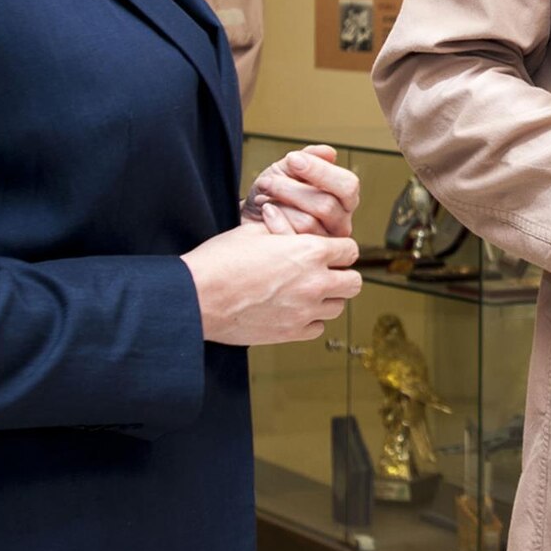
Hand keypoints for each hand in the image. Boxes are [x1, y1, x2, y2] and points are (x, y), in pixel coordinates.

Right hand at [184, 219, 361, 346]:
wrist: (197, 297)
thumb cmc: (221, 261)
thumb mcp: (255, 231)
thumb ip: (284, 227)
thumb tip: (290, 218)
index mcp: (310, 252)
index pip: (350, 250)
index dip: (340, 249)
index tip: (330, 251)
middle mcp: (315, 282)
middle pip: (353, 282)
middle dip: (342, 275)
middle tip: (325, 272)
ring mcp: (305, 311)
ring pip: (338, 306)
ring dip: (328, 298)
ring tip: (306, 291)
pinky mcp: (291, 333)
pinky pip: (317, 327)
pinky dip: (311, 319)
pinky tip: (294, 309)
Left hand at [243, 145, 359, 237]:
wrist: (249, 220)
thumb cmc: (271, 194)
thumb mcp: (286, 170)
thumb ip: (307, 158)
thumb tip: (329, 152)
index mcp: (343, 198)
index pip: (348, 185)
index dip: (321, 171)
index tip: (293, 159)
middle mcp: (340, 222)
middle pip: (327, 205)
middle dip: (292, 190)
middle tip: (268, 181)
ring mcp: (324, 243)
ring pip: (308, 222)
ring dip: (279, 205)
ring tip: (261, 195)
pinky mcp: (305, 259)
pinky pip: (292, 239)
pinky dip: (273, 221)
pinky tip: (264, 213)